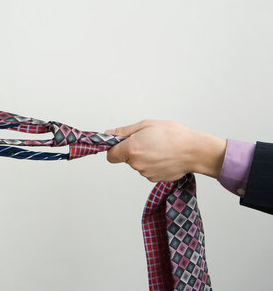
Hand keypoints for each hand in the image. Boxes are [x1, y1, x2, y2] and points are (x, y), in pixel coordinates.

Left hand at [105, 120, 225, 181]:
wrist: (194, 151)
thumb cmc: (173, 135)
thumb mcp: (146, 125)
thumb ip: (124, 131)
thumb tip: (109, 134)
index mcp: (131, 149)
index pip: (110, 155)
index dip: (114, 148)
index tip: (122, 143)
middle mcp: (136, 164)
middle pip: (125, 158)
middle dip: (132, 150)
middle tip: (147, 140)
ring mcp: (145, 173)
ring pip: (137, 164)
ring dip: (143, 157)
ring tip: (159, 147)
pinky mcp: (154, 179)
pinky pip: (147, 170)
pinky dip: (152, 164)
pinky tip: (163, 156)